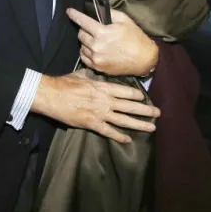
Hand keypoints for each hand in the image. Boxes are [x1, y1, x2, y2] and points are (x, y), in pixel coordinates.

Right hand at [31, 71, 159, 142]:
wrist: (52, 95)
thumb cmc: (65, 83)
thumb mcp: (82, 75)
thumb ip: (92, 76)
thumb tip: (96, 71)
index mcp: (103, 87)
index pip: (126, 91)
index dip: (137, 96)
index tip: (146, 98)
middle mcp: (105, 101)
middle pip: (130, 106)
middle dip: (146, 110)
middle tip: (158, 113)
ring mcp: (100, 113)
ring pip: (124, 120)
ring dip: (139, 124)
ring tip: (151, 128)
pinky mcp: (92, 124)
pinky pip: (108, 132)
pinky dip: (119, 136)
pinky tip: (128, 140)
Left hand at [66, 8, 158, 76]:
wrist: (144, 59)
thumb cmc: (135, 37)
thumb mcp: (125, 20)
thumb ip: (109, 13)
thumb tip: (97, 9)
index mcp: (102, 32)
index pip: (82, 21)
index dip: (74, 15)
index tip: (69, 11)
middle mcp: (96, 46)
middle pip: (80, 34)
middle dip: (84, 30)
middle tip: (92, 29)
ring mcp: (96, 58)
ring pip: (81, 46)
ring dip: (86, 42)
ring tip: (96, 41)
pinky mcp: (98, 67)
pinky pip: (84, 58)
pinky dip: (87, 52)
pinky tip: (95, 50)